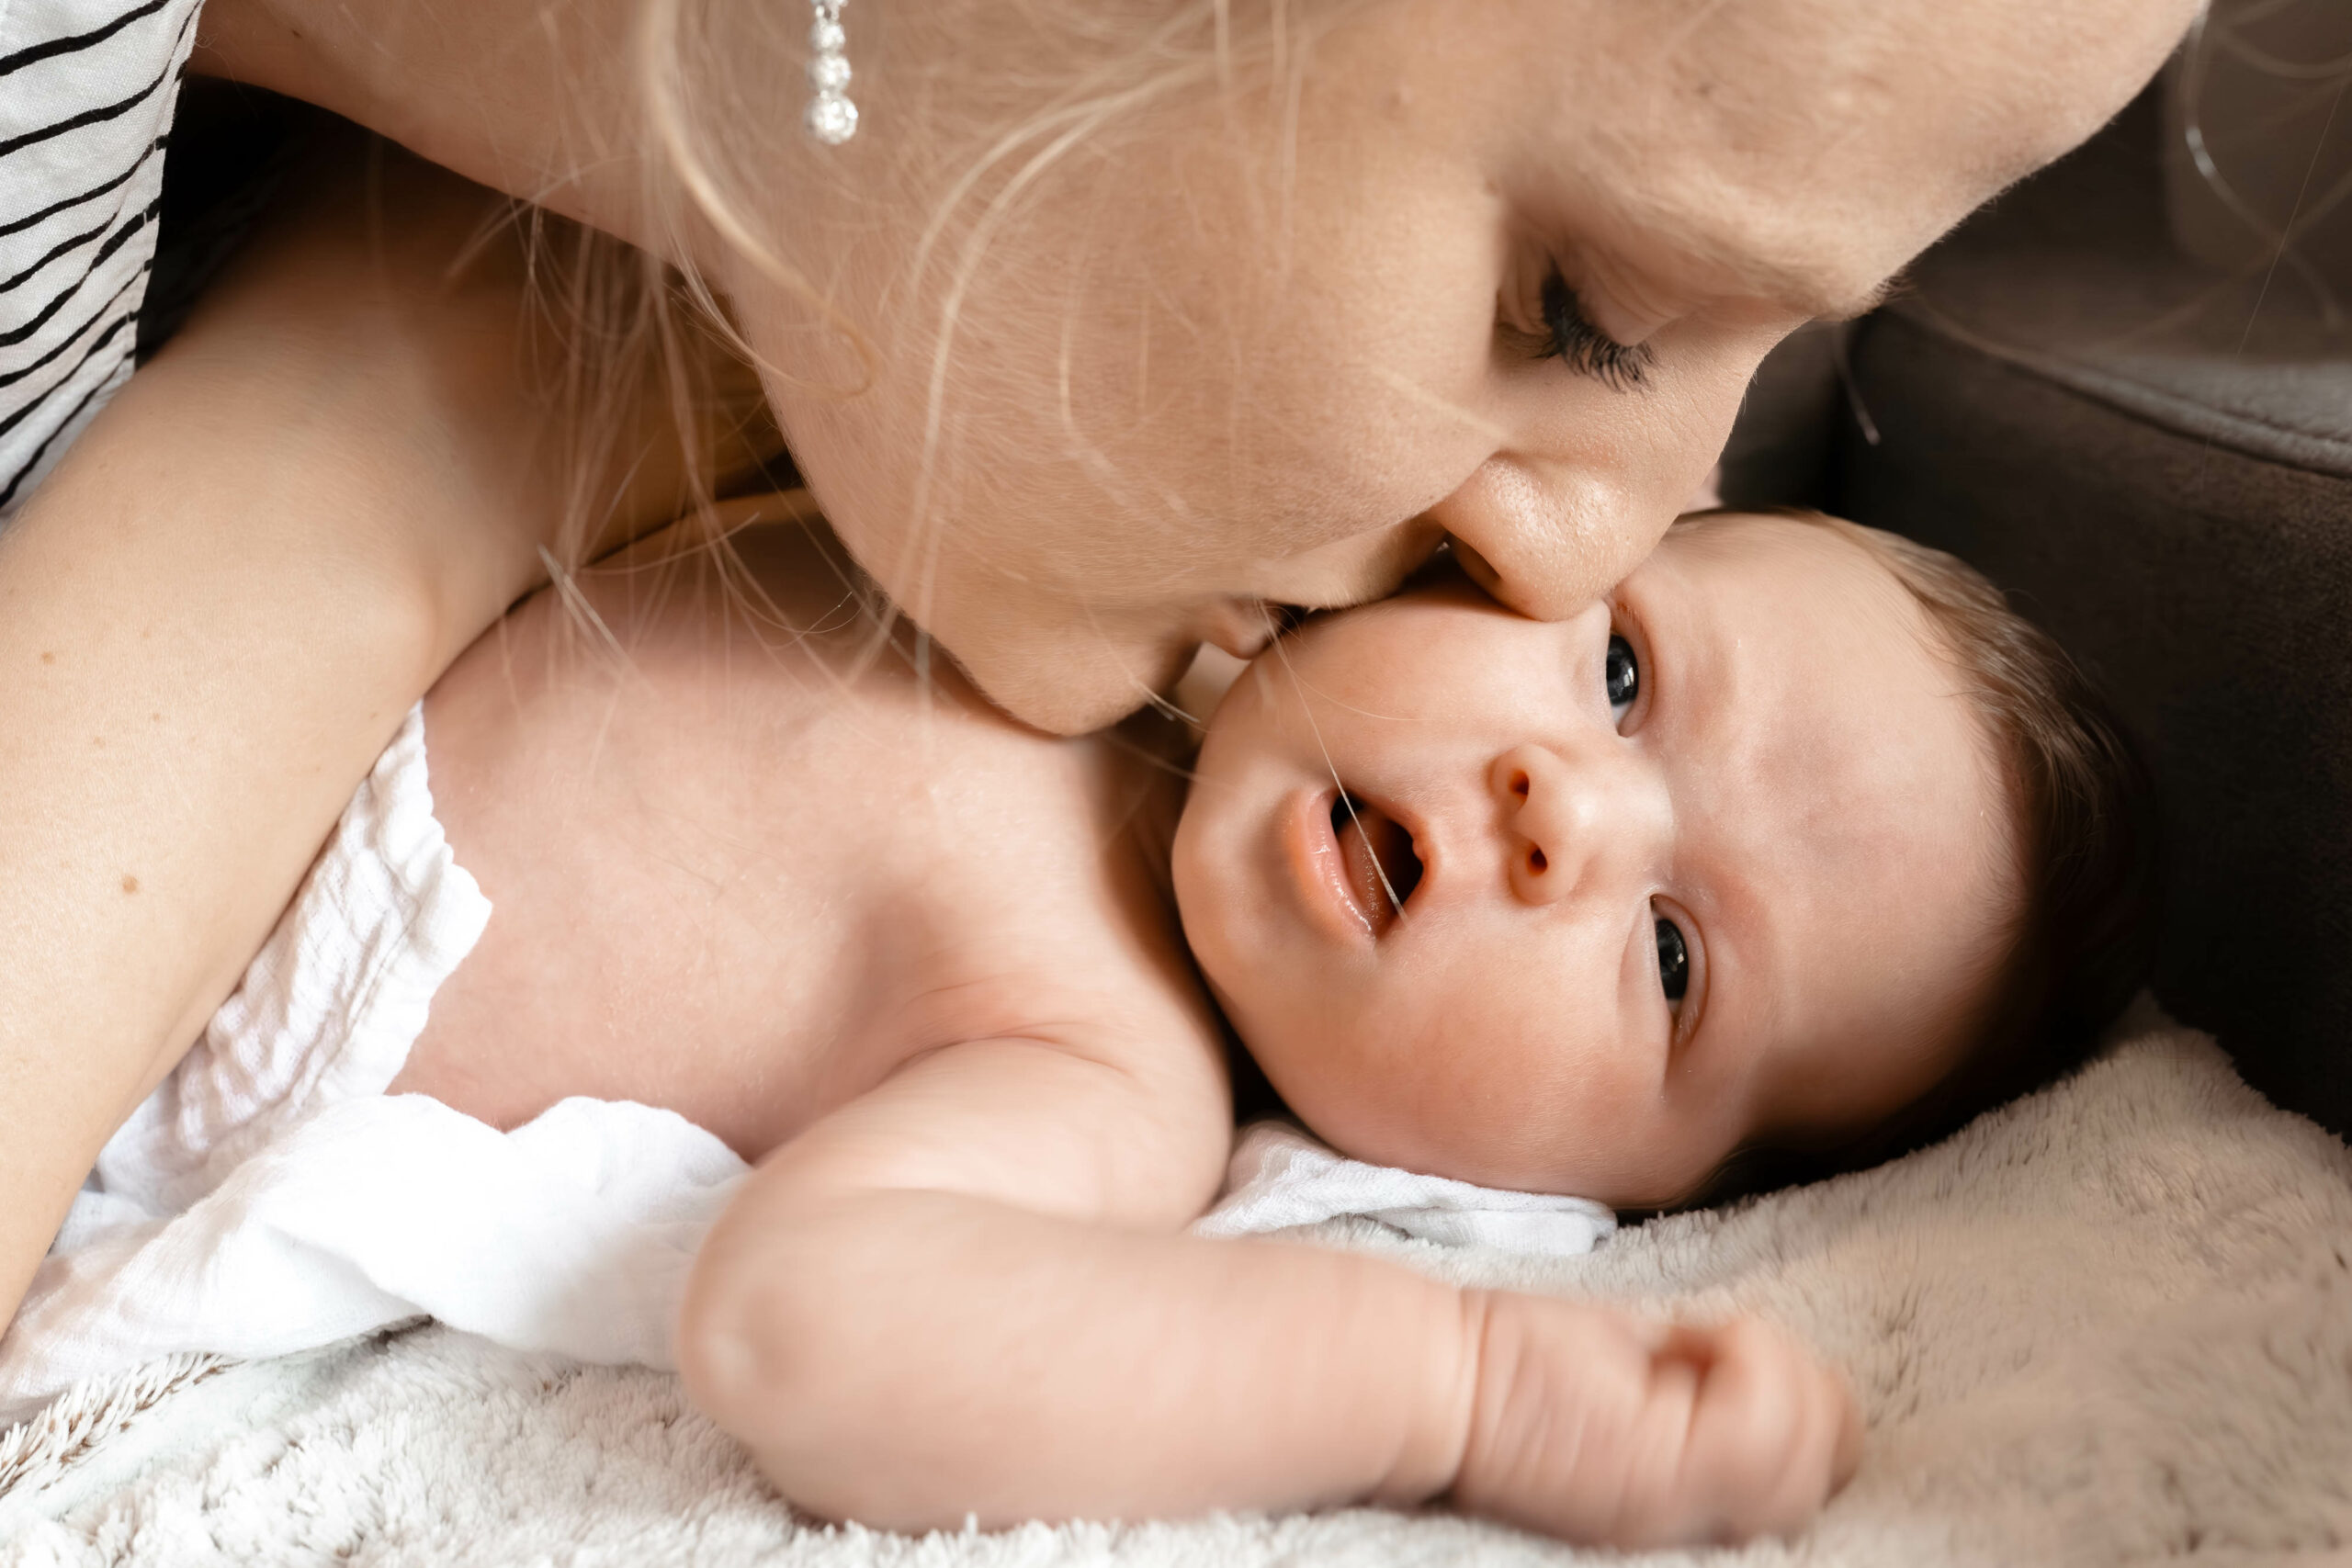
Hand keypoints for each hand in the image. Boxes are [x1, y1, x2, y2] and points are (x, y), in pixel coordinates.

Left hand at [1449, 1293, 1861, 1546]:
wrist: (1437, 1383)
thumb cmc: (1513, 1365)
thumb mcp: (1631, 1373)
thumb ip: (1700, 1385)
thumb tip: (1762, 1349)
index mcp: (1694, 1490)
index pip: (1814, 1465)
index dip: (1797, 1398)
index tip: (1730, 1354)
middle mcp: (1699, 1514)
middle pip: (1831, 1460)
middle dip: (1800, 1382)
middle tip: (1717, 1347)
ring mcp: (1688, 1500)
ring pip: (1819, 1443)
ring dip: (1780, 1366)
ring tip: (1703, 1344)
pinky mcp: (1665, 1473)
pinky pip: (1773, 1415)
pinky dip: (1755, 1356)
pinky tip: (1692, 1341)